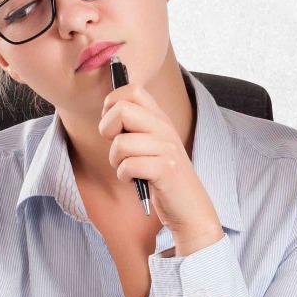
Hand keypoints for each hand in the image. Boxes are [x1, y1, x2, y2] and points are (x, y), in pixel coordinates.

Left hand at [96, 83, 222, 250]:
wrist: (189, 207)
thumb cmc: (161, 176)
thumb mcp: (150, 143)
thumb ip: (135, 124)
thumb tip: (107, 108)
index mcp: (160, 118)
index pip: (133, 89)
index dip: (112, 103)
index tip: (113, 124)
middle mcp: (165, 128)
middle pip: (121, 110)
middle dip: (107, 130)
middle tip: (117, 147)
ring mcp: (167, 148)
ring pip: (120, 143)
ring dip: (115, 160)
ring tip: (129, 168)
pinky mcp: (165, 169)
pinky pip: (127, 166)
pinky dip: (124, 176)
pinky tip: (135, 180)